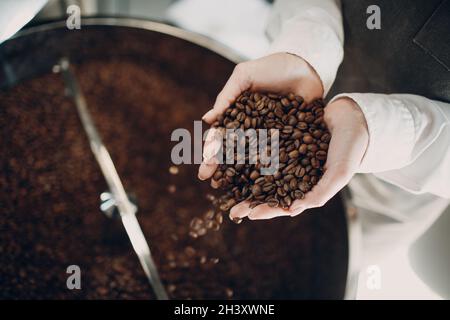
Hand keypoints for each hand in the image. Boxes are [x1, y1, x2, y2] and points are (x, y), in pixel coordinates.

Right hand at [199, 52, 323, 179]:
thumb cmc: (270, 67)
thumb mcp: (245, 76)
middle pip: (234, 152)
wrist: (304, 65)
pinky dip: (272, 171)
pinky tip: (266, 186)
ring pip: (255, 160)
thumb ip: (227, 96)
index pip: (221, 137)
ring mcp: (271, 137)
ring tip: (233, 190)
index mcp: (237, 117)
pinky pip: (280, 158)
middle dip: (222, 169)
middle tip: (213, 183)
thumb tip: (208, 119)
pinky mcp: (290, 141)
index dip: (212, 152)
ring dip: (243, 175)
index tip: (204, 168)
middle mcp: (252, 130)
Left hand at [232, 97, 368, 219]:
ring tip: (227, 183)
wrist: (354, 117)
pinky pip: (265, 147)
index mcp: (307, 186)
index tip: (248, 215)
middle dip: (250, 200)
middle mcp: (295, 173)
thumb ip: (319, 193)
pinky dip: (251, 151)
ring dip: (246, 177)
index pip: (284, 204)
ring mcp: (288, 156)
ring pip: (263, 170)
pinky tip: (235, 153)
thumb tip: (292, 210)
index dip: (267, 211)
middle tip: (230, 208)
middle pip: (269, 190)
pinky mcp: (284, 138)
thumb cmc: (350, 148)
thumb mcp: (338, 173)